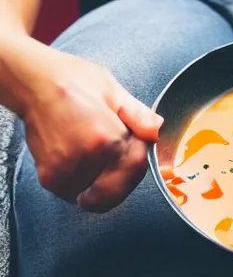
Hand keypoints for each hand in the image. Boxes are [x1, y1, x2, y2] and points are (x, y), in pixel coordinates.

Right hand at [7, 39, 162, 211]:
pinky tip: (83, 159)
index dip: (138, 154)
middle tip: (115, 152)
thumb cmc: (74, 81)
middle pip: (120, 188)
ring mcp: (64, 173)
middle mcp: (84, 160)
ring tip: (95, 150)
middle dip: (124, 175)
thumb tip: (156, 133)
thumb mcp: (114, 91)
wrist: (32, 83)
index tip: (132, 140)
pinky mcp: (51, 179)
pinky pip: (81, 194)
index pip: (137, 166)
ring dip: (106, 179)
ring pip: (102, 195)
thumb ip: (139, 116)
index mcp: (105, 139)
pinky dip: (88, 184)